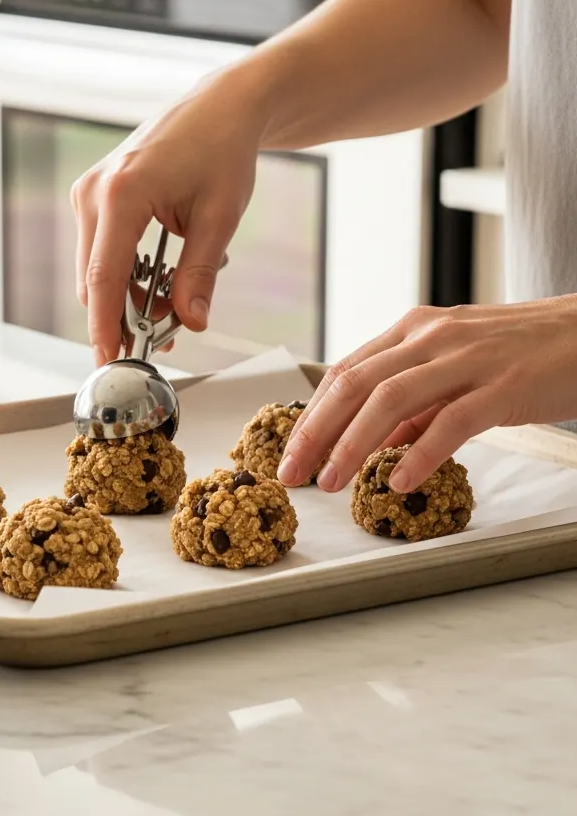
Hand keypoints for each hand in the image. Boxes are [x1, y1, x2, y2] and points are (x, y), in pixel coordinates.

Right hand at [71, 69, 265, 365]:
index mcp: (122, 193)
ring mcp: (89, 194)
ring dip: (123, 299)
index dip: (104, 327)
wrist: (219, 106)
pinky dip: (123, 277)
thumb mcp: (219, 218)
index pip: (104, 277)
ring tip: (167, 314)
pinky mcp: (94, 197)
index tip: (110, 362)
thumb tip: (190, 322)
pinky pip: (100, 252)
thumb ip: (199, 274)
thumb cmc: (223, 150)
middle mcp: (94, 192)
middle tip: (159, 341)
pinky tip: (155, 286)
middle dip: (120, 319)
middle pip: (93, 281)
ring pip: (94, 271)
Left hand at [277, 295, 576, 492]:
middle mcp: (432, 337)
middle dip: (314, 433)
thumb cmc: (527, 356)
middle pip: (354, 385)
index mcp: (414, 331)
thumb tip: (376, 444)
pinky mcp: (505, 385)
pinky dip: (419, 454)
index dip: (310, 415)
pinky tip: (397, 482)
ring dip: (351, 445)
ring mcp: (468, 358)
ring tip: (329, 483)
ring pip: (390, 400)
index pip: (344, 373)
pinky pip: (451, 422)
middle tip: (291, 474)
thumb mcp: (457, 371)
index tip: (288, 452)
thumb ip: (416, 405)